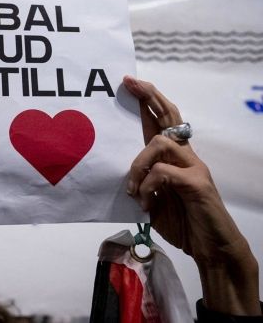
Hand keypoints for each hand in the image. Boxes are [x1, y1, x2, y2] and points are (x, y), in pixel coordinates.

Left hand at [123, 76, 259, 314]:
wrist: (212, 250)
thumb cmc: (184, 223)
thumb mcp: (153, 200)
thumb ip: (142, 183)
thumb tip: (120, 175)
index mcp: (174, 159)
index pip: (162, 122)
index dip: (148, 101)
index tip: (129, 83)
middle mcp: (185, 157)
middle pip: (170, 118)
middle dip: (150, 97)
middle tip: (132, 83)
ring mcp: (194, 168)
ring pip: (160, 143)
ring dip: (138, 163)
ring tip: (133, 188)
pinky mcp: (198, 184)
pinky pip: (164, 173)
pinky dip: (148, 185)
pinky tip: (145, 202)